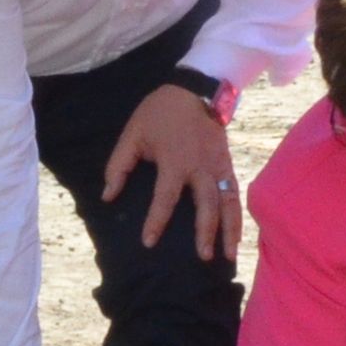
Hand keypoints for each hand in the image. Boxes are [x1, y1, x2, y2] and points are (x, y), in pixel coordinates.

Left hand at [102, 82, 240, 259]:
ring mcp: (218, 165)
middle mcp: (200, 166)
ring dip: (229, 229)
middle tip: (203, 256)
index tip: (148, 242)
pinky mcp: (227, 163)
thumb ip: (118, 166)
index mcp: (175, 160)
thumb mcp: (132, 134)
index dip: (156, 220)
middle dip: (205, 231)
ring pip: (227, 201)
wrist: (193, 90)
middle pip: (206, 204)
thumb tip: (107, 196)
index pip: (165, 197)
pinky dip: (237, 215)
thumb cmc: (158, 114)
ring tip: (228, 255)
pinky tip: (236, 236)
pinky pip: (235, 192)